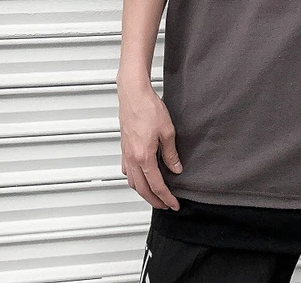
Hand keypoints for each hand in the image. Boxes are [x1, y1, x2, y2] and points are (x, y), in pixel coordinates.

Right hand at [118, 80, 182, 209]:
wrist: (133, 94)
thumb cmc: (149, 108)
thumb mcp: (167, 131)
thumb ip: (171, 153)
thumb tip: (176, 169)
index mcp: (144, 157)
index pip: (156, 185)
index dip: (166, 197)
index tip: (174, 204)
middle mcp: (132, 158)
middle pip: (142, 189)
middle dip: (154, 200)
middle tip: (166, 205)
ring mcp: (126, 154)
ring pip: (132, 182)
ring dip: (143, 192)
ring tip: (155, 195)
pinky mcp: (124, 147)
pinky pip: (127, 171)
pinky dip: (134, 180)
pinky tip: (141, 177)